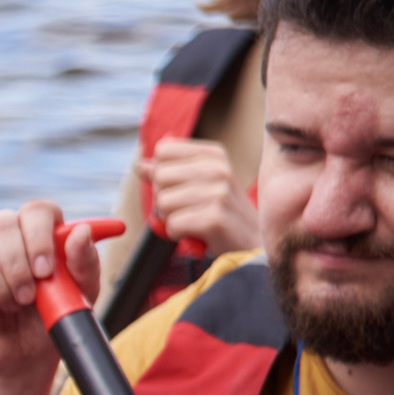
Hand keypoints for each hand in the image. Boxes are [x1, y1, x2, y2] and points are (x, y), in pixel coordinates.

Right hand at [0, 201, 99, 384]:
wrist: (18, 358)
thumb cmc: (48, 320)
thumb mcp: (77, 296)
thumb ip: (84, 263)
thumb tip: (81, 232)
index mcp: (38, 232)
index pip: (37, 211)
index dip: (39, 236)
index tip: (45, 271)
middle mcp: (3, 235)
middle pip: (2, 224)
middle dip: (16, 266)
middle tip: (28, 297)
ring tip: (11, 306)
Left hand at [139, 138, 260, 255]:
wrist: (253, 242)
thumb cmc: (221, 213)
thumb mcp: (199, 184)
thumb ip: (169, 172)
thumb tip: (140, 165)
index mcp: (214, 155)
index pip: (163, 151)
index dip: (161, 174)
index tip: (180, 188)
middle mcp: (218, 169)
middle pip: (159, 177)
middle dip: (164, 199)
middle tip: (187, 209)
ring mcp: (219, 192)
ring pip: (162, 203)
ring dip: (171, 218)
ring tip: (194, 221)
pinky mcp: (215, 218)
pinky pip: (172, 225)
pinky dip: (177, 233)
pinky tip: (197, 233)